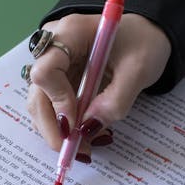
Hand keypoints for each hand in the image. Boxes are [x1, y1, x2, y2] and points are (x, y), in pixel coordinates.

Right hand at [26, 12, 170, 158]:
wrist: (147, 35)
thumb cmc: (145, 42)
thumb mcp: (139, 70)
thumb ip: (115, 101)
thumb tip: (87, 130)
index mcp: (72, 33)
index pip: (46, 71)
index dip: (57, 101)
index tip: (75, 123)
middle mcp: (55, 47)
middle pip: (37, 94)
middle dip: (53, 128)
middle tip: (75, 151)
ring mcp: (54, 65)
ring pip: (40, 105)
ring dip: (58, 132)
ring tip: (85, 146)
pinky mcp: (59, 80)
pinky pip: (52, 108)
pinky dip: (65, 127)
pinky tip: (85, 135)